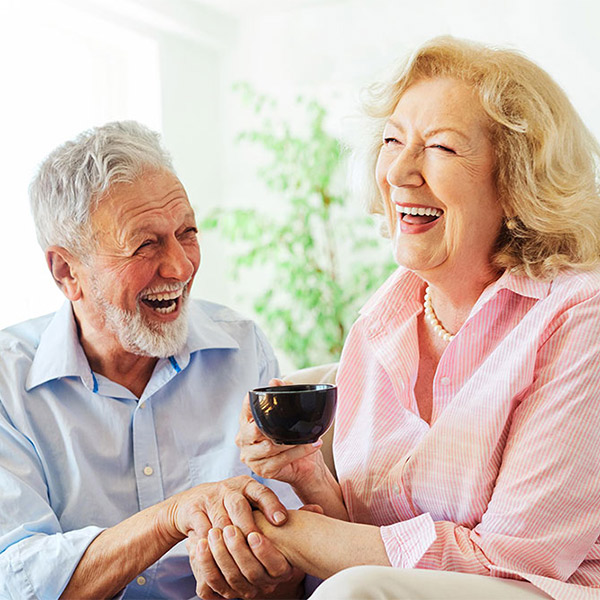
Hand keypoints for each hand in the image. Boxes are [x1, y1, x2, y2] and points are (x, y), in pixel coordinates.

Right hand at [164, 475, 287, 543]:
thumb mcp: (252, 502)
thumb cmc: (230, 506)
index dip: (272, 505)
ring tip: (240, 553)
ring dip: (229, 537)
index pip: (262, 492)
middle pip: (239, 505)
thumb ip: (279, 509)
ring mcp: (210, 498)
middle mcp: (230, 488)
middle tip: (257, 543)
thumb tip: (317, 510)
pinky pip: (202, 527)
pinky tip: (217, 553)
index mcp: (248, 486)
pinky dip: (210, 542)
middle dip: (248, 525)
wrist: (191, 505)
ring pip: (221, 518)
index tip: (281, 520)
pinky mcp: (193, 509)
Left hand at [187, 525, 303, 598]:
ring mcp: (244, 590)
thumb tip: (316, 508)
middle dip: (237, 549)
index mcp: (281, 571)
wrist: (246, 546)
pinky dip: (204, 565)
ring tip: (213, 532)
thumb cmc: (271, 532)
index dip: (264, 551)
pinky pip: (212, 584)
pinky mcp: (224, 591)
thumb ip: (299, 517)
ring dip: (219, 555)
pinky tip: (199, 545)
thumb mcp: (286, 526)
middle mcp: (265, 585)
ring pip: (230, 579)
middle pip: (250, 573)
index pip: (275, 566)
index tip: (254, 533)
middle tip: (227, 528)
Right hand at [236, 381, 326, 486]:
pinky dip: (299, 452)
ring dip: (291, 441)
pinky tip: (312, 445)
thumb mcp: (289, 414)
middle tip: (288, 423)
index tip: (270, 395)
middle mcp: (244, 440)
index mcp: (247, 423)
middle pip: (253, 431)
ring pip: (269, 447)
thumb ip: (282, 394)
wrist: (307, 465)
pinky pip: (281, 460)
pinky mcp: (263, 471)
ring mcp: (251, 458)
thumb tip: (275, 380)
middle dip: (270, 427)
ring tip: (308, 435)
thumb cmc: (294, 438)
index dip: (253, 402)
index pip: (246, 409)